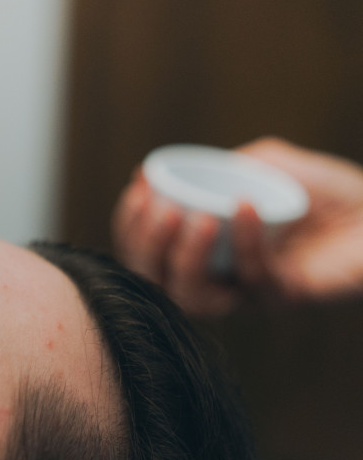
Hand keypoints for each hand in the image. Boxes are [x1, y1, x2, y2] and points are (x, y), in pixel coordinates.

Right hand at [112, 138, 362, 315]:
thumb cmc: (328, 189)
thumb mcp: (266, 163)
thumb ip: (225, 167)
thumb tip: (175, 176)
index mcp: (202, 248)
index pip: (147, 247)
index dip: (131, 223)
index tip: (138, 186)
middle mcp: (217, 275)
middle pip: (154, 278)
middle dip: (144, 244)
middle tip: (157, 208)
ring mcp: (247, 289)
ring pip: (191, 296)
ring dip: (182, 257)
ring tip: (191, 216)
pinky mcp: (284, 296)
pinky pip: (252, 278)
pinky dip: (243, 242)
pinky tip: (245, 206)